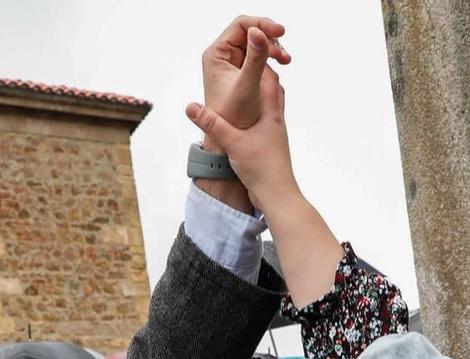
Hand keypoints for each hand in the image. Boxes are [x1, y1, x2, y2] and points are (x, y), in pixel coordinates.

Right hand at [186, 22, 298, 212]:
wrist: (279, 197)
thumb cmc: (261, 169)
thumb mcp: (232, 143)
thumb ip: (212, 123)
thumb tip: (190, 107)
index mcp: (270, 113)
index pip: (268, 78)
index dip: (258, 62)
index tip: (246, 50)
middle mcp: (276, 120)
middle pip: (273, 88)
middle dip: (260, 73)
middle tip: (245, 61)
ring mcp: (275, 134)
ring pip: (271, 105)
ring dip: (260, 93)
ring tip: (246, 85)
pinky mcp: (271, 147)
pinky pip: (265, 122)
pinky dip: (257, 113)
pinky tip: (248, 118)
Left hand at [197, 17, 288, 146]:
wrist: (228, 141)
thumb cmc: (233, 118)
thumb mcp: (247, 85)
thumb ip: (255, 58)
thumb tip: (258, 31)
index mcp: (216, 54)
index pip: (240, 25)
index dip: (262, 24)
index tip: (281, 32)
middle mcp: (222, 56)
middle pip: (250, 32)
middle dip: (270, 39)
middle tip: (285, 54)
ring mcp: (232, 64)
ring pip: (256, 44)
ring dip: (272, 49)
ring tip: (286, 61)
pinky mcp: (241, 72)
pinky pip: (258, 57)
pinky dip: (270, 59)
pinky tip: (280, 67)